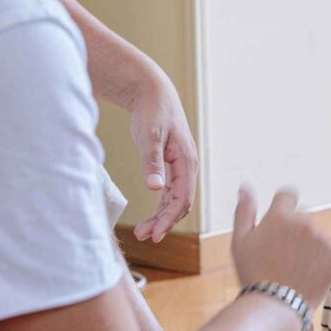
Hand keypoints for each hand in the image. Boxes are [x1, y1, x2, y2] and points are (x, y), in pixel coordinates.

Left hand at [130, 80, 198, 242]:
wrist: (153, 93)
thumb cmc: (153, 112)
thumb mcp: (150, 136)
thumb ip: (152, 162)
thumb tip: (155, 188)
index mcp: (187, 162)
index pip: (183, 199)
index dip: (169, 218)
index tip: (154, 234)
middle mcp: (188, 167)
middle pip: (180, 203)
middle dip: (164, 222)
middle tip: (144, 237)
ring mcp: (180, 167)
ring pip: (175, 200)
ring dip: (161, 217)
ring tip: (142, 231)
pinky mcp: (170, 165)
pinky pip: (169, 192)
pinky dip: (160, 206)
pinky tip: (149, 216)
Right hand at [231, 186, 330, 311]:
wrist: (276, 306)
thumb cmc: (253, 275)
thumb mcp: (240, 242)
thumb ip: (244, 211)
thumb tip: (245, 187)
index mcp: (280, 216)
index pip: (288, 195)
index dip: (283, 208)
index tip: (280, 225)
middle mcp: (305, 222)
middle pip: (303, 216)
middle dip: (296, 230)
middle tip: (283, 255)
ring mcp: (323, 238)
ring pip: (317, 234)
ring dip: (310, 244)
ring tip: (295, 268)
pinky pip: (330, 249)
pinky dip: (322, 259)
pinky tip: (308, 273)